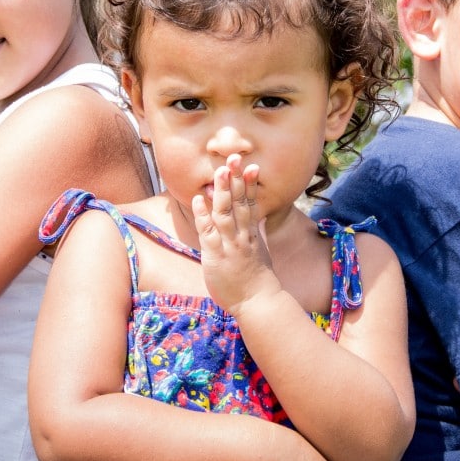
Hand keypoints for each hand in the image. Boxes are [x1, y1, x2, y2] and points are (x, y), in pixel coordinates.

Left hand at [192, 154, 279, 313]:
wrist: (258, 302)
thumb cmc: (258, 279)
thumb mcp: (261, 251)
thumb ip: (258, 232)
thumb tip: (259, 217)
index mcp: (252, 233)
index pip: (251, 203)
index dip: (250, 184)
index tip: (251, 165)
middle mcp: (242, 235)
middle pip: (239, 202)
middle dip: (235, 179)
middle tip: (234, 158)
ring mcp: (230, 244)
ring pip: (225, 213)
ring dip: (222, 191)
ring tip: (219, 171)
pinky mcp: (216, 256)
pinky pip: (208, 232)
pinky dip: (203, 215)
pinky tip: (198, 199)